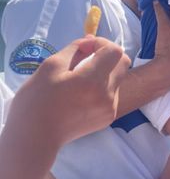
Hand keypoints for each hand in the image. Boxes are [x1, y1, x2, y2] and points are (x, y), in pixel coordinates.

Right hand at [7, 37, 129, 148]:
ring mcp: (110, 108)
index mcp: (92, 81)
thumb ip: (75, 49)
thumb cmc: (37, 100)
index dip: (102, 43)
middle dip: (107, 55)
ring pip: (118, 78)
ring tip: (80, 79)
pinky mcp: (108, 118)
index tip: (85, 48)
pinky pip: (113, 94)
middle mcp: (107, 95)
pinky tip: (82, 94)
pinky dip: (102, 87)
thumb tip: (90, 41)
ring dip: (104, 72)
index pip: (115, 51)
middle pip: (123, 62)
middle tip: (86, 58)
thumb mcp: (51, 66)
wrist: (36, 137)